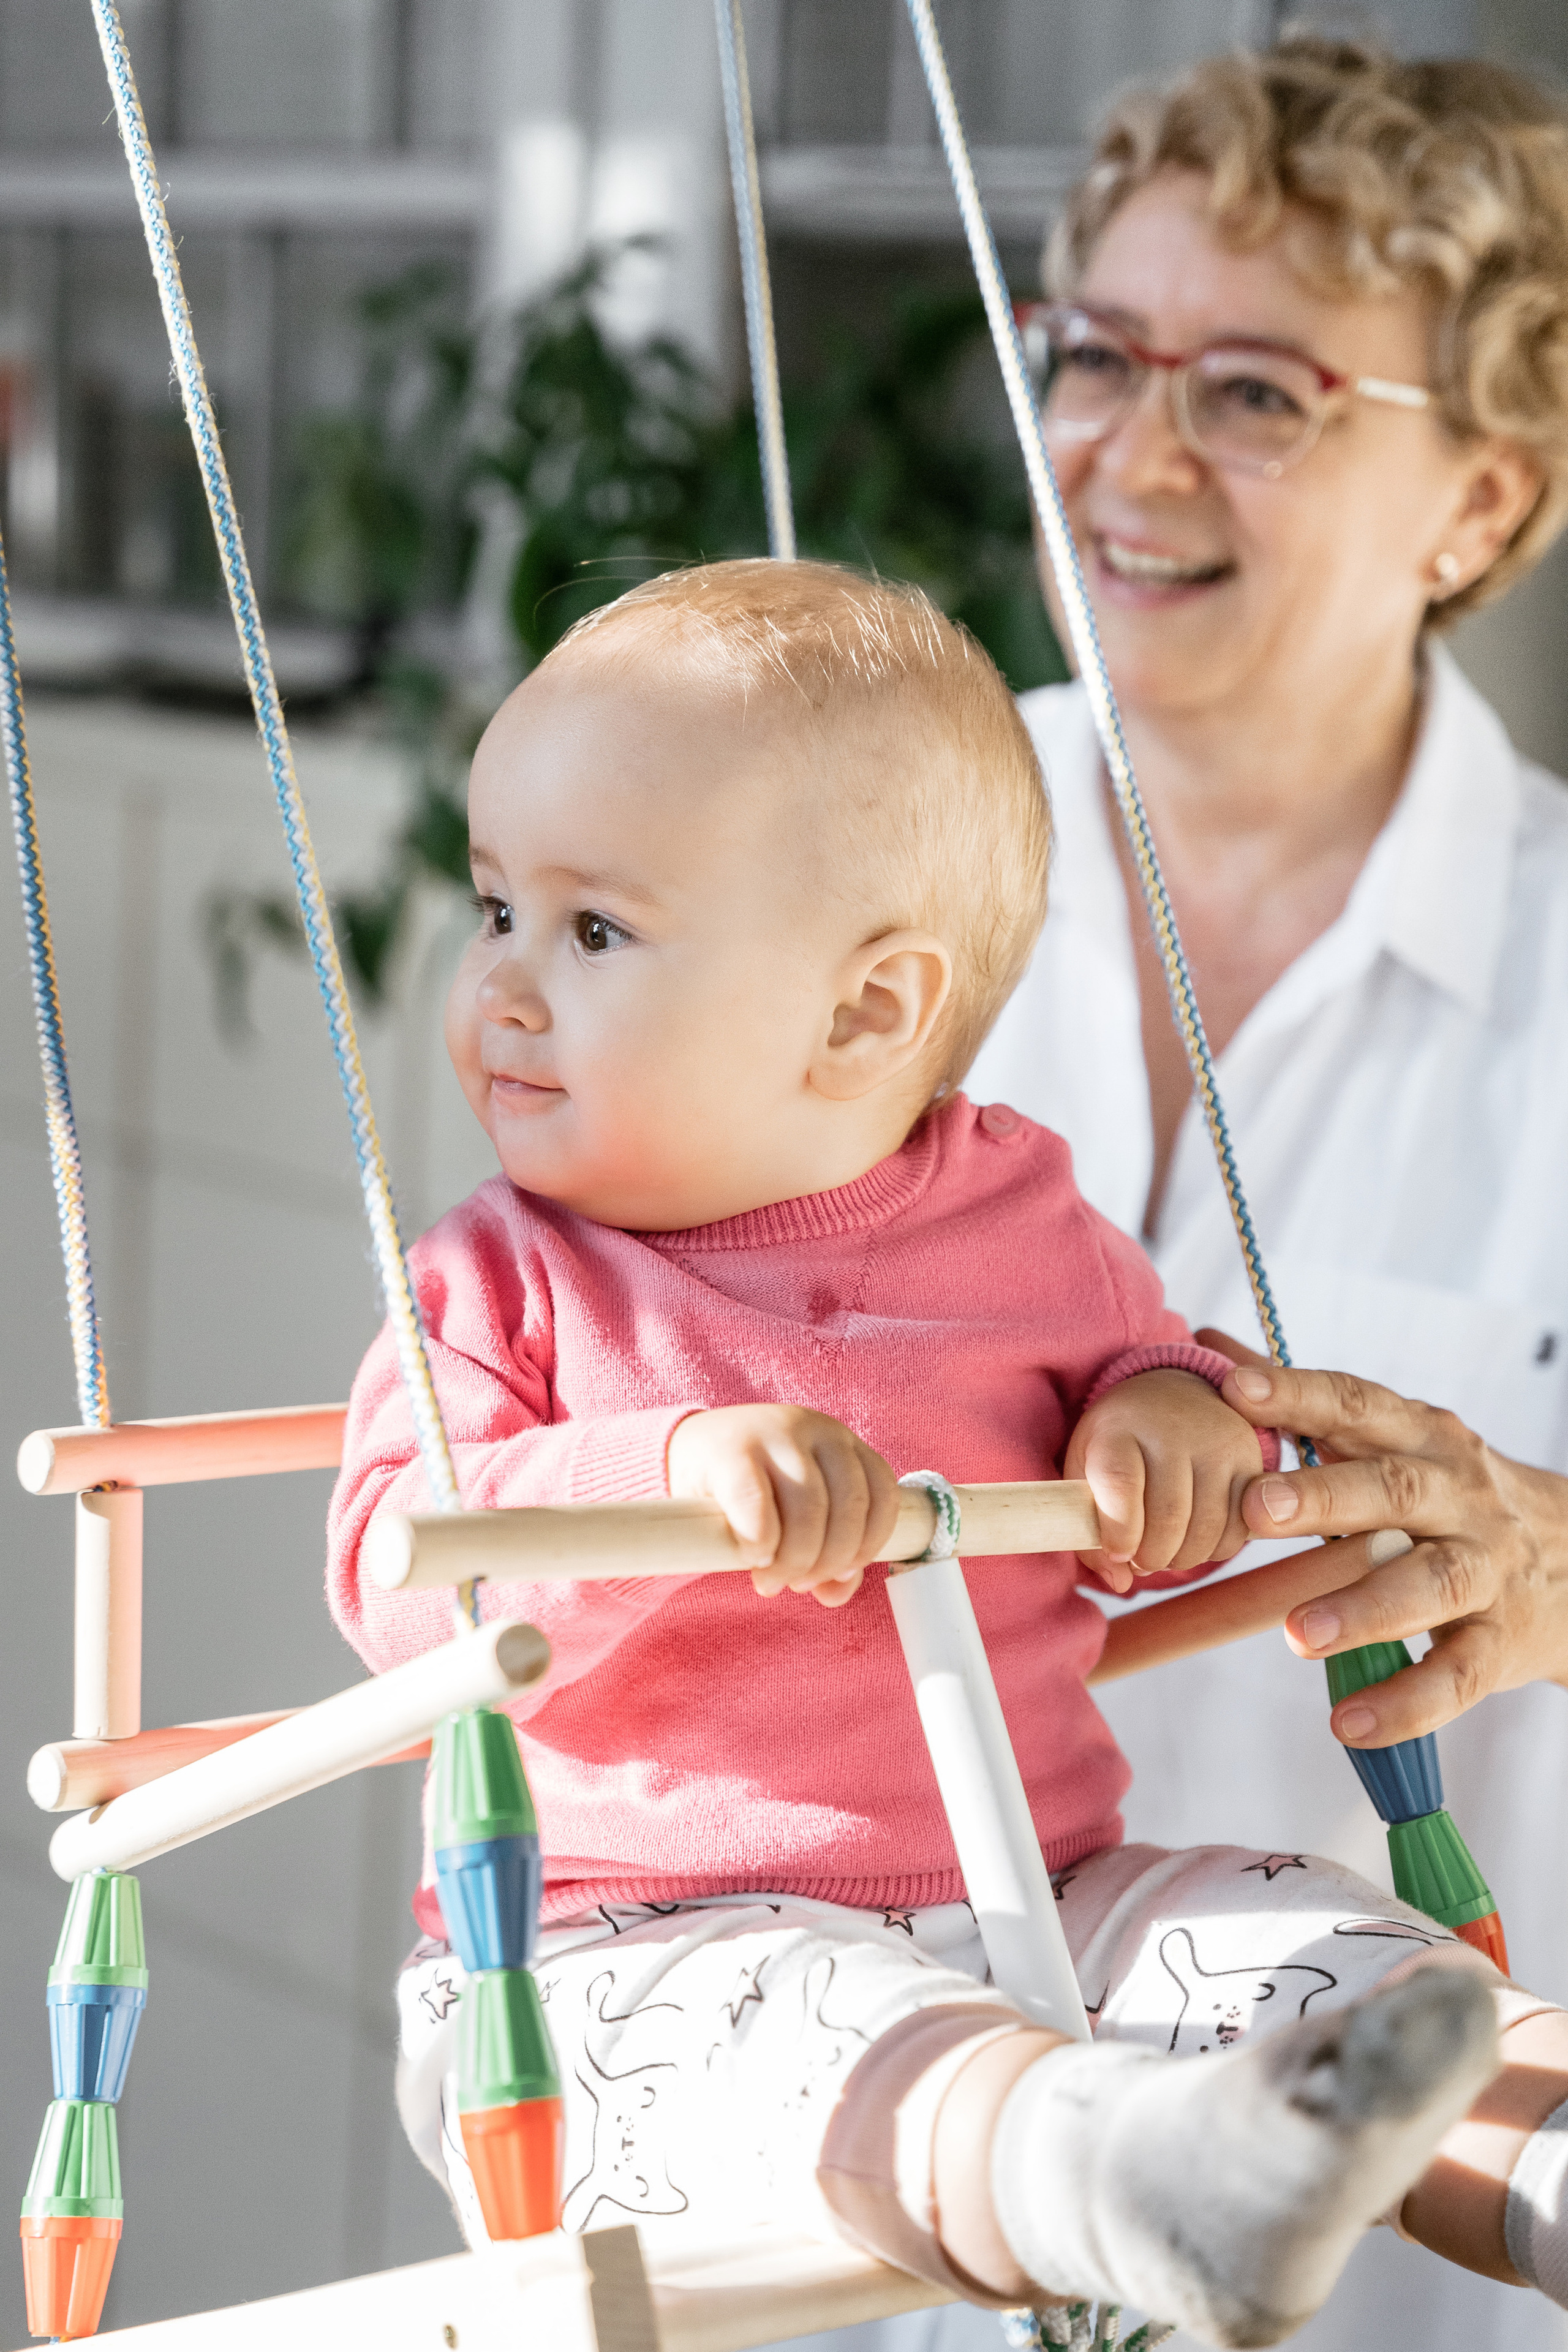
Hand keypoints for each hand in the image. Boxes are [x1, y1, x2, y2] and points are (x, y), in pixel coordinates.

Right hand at [666, 1403, 897, 1608]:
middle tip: (800, 1585)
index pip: (883, 1493)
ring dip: (796, 1558)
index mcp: (843, 1443)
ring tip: (772, 1580)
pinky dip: (761, 1539)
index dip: (870, 1542)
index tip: (842, 1572)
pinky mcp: (730, 1449)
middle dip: (829, 1559)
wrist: (688, 1455)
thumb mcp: (799, 1518)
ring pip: (810, 1507)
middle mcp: (818, 1429)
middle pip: (849, 1506)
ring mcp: (775, 1433)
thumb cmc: (754, 1494)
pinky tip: (753, 1555)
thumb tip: (836, 1594)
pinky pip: (757, 1503)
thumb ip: (828, 1554)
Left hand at [1063, 1368, 1263, 1592]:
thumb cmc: (1121, 1441)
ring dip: (1181, 1558)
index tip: (1117, 1553)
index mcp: (1120, 1428)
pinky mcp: (1252, 1461)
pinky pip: (1239, 1528)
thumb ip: (1087, 1525)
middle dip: (1150, 1556)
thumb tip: (1120, 1583)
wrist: (1175, 1395)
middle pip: (1168, 1515)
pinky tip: (1194, 1540)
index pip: (1120, 1483)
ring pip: (1206, 1528)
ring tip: (1163, 1553)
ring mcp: (1218, 1444)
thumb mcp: (1086, 1468)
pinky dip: (1214, 1550)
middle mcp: (1173, 1430)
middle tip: (1139, 1561)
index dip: (1118, 1530)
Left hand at [1199, 1328, 1567, 1745]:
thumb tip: (1208, 1346)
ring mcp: (1486, 1570)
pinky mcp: (1502, 1644)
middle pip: (1393, 1490)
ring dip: (1363, 1609)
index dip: (1299, 1395)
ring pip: (1430, 1586)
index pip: (1358, 1407)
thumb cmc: (1449, 1496)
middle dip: (1324, 1498)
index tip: (1236, 1390)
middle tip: (1254, 1511)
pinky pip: (1458, 1678)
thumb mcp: (1395, 1440)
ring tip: (1297, 1634)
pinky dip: (1405, 1704)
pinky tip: (1348, 1724)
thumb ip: (1303, 1402)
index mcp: (1423, 1439)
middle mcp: (1458, 1497)